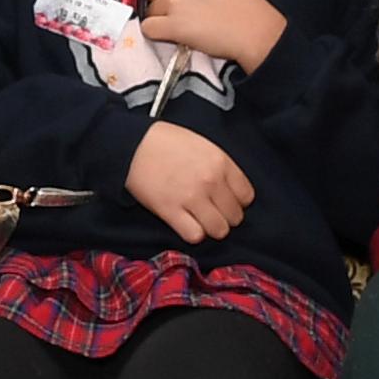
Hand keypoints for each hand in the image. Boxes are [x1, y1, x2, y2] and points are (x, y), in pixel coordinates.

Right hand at [127, 124, 254, 244]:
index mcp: (221, 162)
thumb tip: (231, 189)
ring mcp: (192, 197)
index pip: (247, 196)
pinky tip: (186, 223)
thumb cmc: (165, 142)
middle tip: (211, 211)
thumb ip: (221, 166)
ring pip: (219, 230)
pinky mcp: (171, 211)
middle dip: (225, 217)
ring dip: (211, 228)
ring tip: (200, 220)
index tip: (226, 201)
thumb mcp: (203, 145)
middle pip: (235, 216)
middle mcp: (211, 181)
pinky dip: (193, 233)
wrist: (132, 145)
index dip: (237, 202)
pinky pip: (195, 236)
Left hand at [139, 0, 285, 70]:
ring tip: (184, 22)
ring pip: (150, 9)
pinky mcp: (172, 25)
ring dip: (162, 17)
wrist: (254, 29)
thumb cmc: (246, 3)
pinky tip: (170, 33)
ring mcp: (174, 1)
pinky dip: (156, 32)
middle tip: (182, 9)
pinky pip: (148, 28)